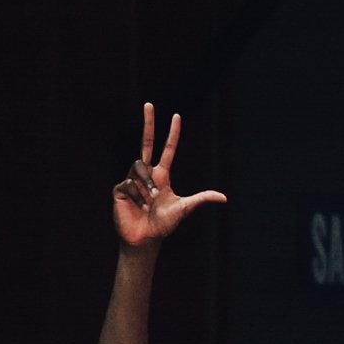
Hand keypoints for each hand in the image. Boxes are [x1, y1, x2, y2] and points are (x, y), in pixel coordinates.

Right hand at [110, 103, 226, 251]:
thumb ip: (201, 199)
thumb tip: (223, 197)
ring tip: (151, 201)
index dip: (172, 133)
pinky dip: (138, 195)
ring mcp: (132, 179)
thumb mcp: (184, 208)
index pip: (167, 149)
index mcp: (162, 175)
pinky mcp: (120, 189)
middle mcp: (147, 174)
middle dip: (148, 123)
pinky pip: (130, 182)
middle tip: (149, 103)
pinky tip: (140, 206)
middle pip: (146, 142)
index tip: (177, 116)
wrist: (145, 239)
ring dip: (148, 184)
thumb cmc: (163, 225)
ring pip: (140, 167)